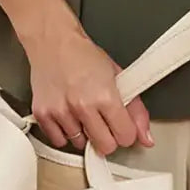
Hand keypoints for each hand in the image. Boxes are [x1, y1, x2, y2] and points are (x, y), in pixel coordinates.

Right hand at [24, 24, 154, 156]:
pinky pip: (59, 140)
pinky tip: (68, 115)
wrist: (53, 42)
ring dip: (84, 132)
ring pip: (81, 144)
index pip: (125, 137)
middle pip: (104, 147)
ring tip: (82, 110)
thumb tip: (147, 139)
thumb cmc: (84, 56)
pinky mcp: (42, 114)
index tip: (122, 125)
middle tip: (103, 121)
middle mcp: (82, 106)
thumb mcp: (118, 76)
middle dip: (108, 137)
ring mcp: (61, 111)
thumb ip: (136, 109)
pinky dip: (64, 132)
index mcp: (105, 95)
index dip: (126, 132)